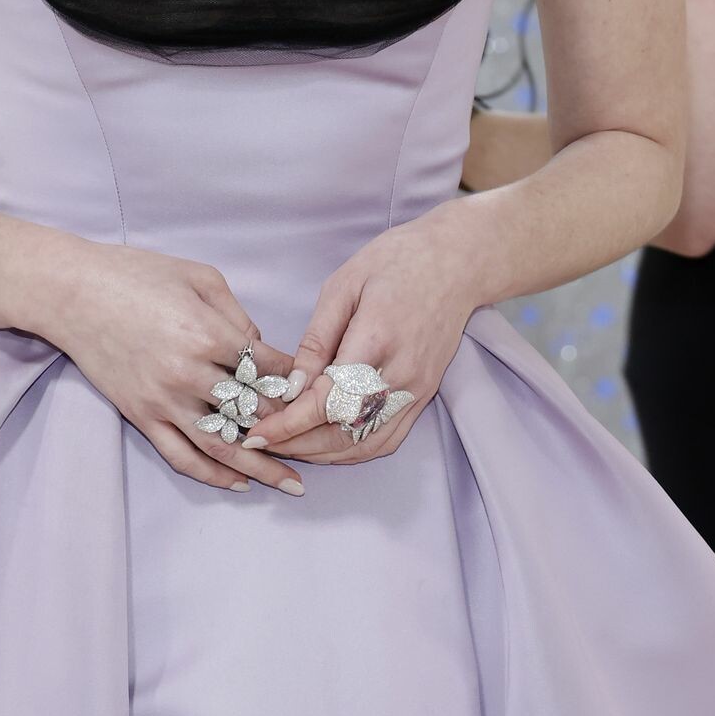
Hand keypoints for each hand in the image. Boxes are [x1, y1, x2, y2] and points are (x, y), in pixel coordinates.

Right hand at [43, 238, 305, 494]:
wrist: (73, 292)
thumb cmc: (137, 274)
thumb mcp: (198, 277)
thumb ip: (236, 314)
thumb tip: (261, 348)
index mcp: (208, 333)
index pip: (268, 369)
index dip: (295, 381)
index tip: (314, 390)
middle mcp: (189, 374)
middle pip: (252, 412)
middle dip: (288, 429)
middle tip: (318, 443)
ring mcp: (163, 400)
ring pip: (221, 445)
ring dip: (259, 468)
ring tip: (290, 485)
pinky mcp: (141, 415)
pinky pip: (180, 454)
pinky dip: (211, 473)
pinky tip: (236, 483)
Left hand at [233, 203, 477, 462]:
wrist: (457, 262)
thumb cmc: (398, 261)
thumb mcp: (345, 284)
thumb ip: (317, 339)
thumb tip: (290, 386)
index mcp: (376, 338)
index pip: (328, 399)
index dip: (289, 423)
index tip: (256, 434)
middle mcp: (401, 373)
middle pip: (344, 431)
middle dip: (297, 444)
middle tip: (259, 442)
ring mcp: (417, 390)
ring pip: (365, 444)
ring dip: (322, 454)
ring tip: (286, 446)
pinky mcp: (424, 395)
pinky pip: (387, 439)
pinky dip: (353, 451)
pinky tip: (326, 444)